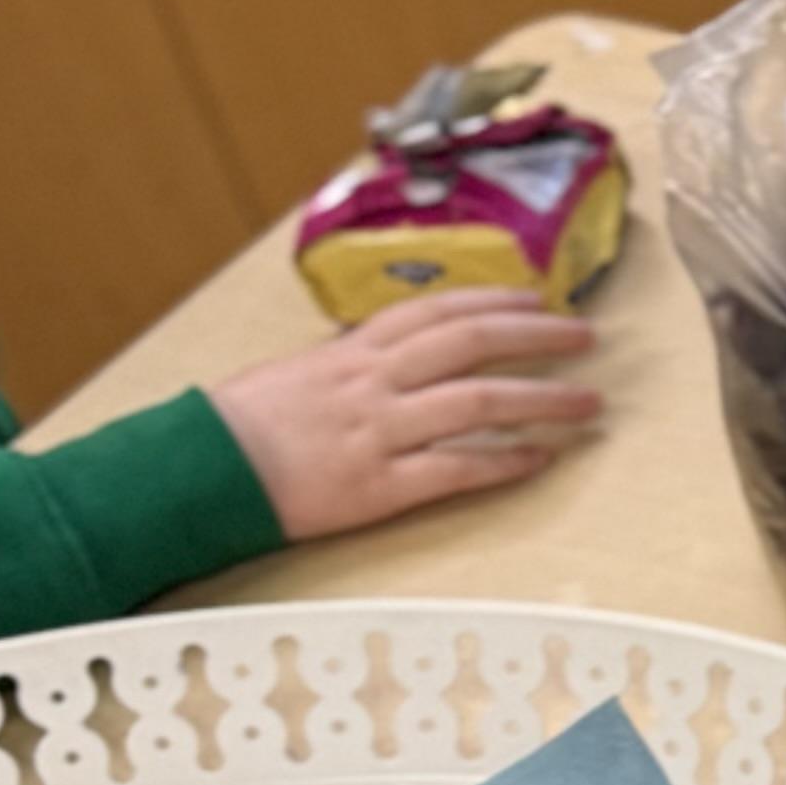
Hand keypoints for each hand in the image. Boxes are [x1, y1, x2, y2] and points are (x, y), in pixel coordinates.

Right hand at [210, 291, 602, 541]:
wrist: (197, 472)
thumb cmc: (240, 426)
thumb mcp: (296, 374)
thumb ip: (349, 364)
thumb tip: (389, 355)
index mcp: (351, 351)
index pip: (438, 310)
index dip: (495, 301)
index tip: (537, 298)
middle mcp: (373, 382)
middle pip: (472, 344)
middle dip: (537, 337)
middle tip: (585, 337)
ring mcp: (379, 432)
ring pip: (478, 402)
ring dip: (542, 400)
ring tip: (587, 403)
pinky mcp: (378, 486)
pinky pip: (456, 470)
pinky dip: (504, 463)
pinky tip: (540, 459)